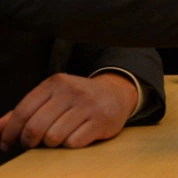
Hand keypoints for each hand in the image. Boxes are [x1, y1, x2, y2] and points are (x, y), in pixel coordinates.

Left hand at [0, 73, 136, 151]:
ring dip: (52, 144)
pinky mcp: (101, 120)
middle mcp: (72, 91)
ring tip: (57, 138)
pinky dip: (70, 145)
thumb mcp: (50, 98)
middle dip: (29, 142)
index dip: (10, 132)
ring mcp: (88, 105)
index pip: (23, 111)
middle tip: (32, 145)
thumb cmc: (76, 100)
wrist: (115, 95)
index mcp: (55, 83)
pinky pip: (74, 143)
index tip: (7, 143)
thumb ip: (23, 112)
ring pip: (54, 137)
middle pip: (36, 127)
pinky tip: (75, 136)